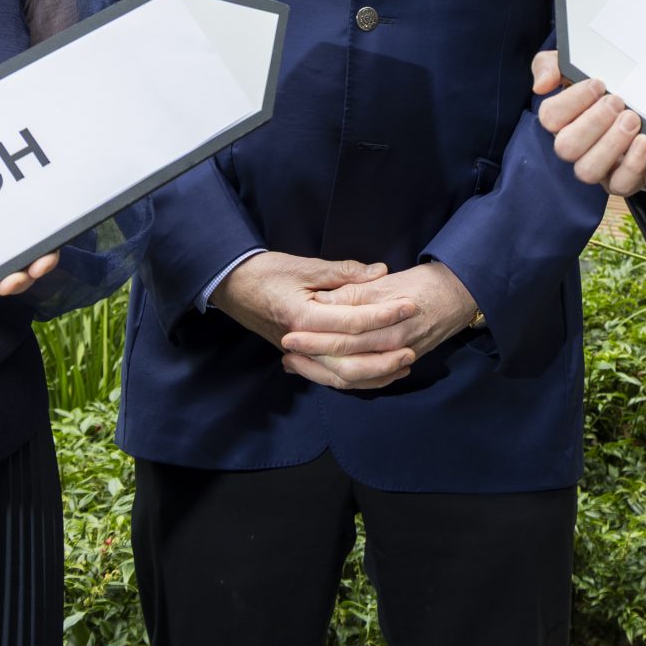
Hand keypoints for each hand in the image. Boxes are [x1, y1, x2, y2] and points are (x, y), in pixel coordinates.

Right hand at [211, 252, 404, 385]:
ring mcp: (299, 355)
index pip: (352, 322)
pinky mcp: (299, 359)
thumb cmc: (267, 272)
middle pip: (350, 361)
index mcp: (304, 317)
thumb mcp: (305, 266)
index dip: (383, 315)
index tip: (409, 306)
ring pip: (342, 377)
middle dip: (385, 354)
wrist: (232, 286)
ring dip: (375, 373)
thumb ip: (344, 273)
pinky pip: (331, 377)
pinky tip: (378, 373)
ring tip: (403, 363)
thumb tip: (380, 272)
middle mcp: (302, 343)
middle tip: (414, 343)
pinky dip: (357, 379)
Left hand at [280, 262, 481, 390]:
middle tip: (286, 354)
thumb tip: (319, 301)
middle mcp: (392, 349)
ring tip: (297, 365)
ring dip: (324, 373)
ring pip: (355, 377)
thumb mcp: (385, 282)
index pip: (343, 338)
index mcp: (387, 326)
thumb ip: (353, 293)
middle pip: (345, 363)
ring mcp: (397, 360)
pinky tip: (327, 374)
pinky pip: (370, 381)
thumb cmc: (422, 284)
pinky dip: (347, 380)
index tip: (288, 335)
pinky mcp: (400, 364)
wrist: (458, 295)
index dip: (314, 339)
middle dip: (312, 361)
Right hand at [532, 49, 645, 194]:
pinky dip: (633, 163)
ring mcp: (597, 167)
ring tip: (632, 119)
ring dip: (611, 143)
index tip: (598, 84)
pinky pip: (620, 184)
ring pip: (587, 170)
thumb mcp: (578, 65)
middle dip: (593, 122)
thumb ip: (550, 65)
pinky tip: (644, 141)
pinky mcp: (621, 182)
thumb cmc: (608, 89)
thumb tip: (541, 85)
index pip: (550, 117)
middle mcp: (574, 146)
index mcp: (561, 120)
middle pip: (566, 147)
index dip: (572, 101)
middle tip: (618, 102)